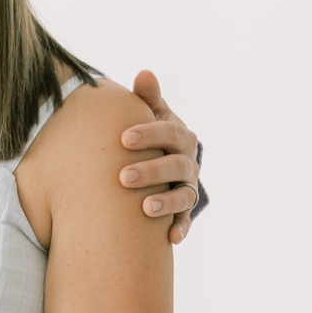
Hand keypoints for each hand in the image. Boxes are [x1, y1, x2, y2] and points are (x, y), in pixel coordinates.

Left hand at [118, 69, 202, 244]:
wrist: (161, 161)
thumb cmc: (150, 135)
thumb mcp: (151, 114)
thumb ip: (147, 98)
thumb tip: (144, 73)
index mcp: (180, 136)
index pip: (169, 133)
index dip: (149, 135)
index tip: (123, 138)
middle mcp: (189, 161)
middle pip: (176, 165)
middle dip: (151, 171)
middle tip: (123, 177)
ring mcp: (188, 186)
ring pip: (183, 194)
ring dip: (166, 202)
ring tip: (144, 209)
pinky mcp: (183, 210)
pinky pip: (186, 221)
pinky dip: (180, 229)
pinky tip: (170, 239)